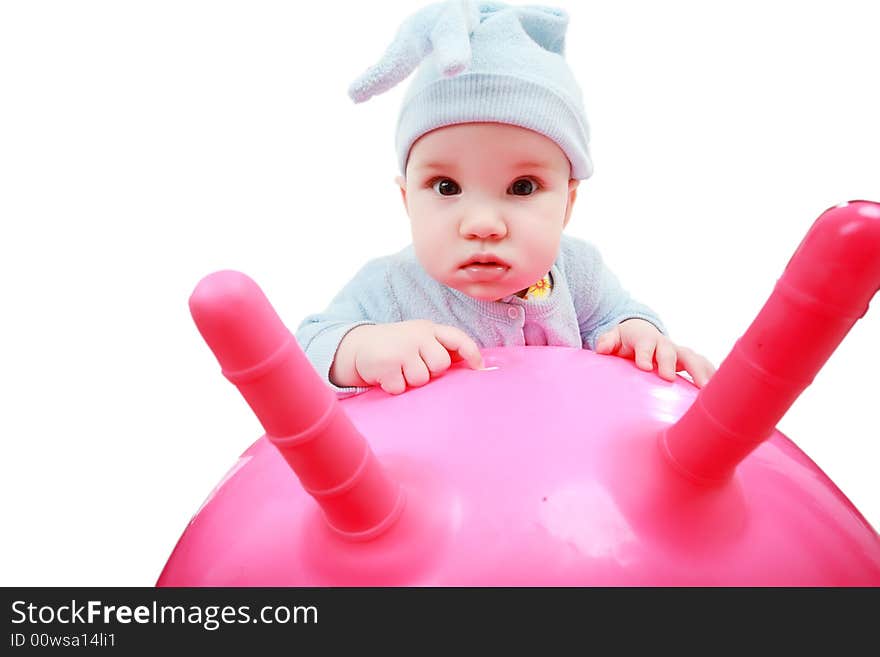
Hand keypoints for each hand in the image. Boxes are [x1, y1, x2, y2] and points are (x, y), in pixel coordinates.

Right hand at [331, 320, 483, 393]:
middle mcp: (416, 335)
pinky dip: (394, 387)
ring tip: (399, 370)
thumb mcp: (420, 339)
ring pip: (421, 379)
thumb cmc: (398, 346)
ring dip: (410, 381)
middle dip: (430, 371)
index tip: (479, 369)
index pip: (457, 338)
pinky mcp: (386, 364)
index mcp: (429, 329)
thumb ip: (442, 348)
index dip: (471, 353)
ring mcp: (401, 348)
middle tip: (414, 366)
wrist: (359, 345)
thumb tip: (475, 366)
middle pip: (440, 364)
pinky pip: (401, 387)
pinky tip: (387, 376)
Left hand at [595, 318, 715, 386]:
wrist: (642, 333)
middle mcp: (665, 345)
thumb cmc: (626, 340)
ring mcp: (679, 353)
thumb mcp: (614, 337)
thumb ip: (607, 341)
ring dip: (700, 372)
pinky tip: (719, 393)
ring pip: (693, 359)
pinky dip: (712, 376)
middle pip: (670, 352)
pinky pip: (704, 367)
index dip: (644, 354)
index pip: (645, 345)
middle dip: (670, 363)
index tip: (644, 367)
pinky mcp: (689, 362)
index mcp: (645, 339)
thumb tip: (601, 349)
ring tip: (705, 389)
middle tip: (668, 378)